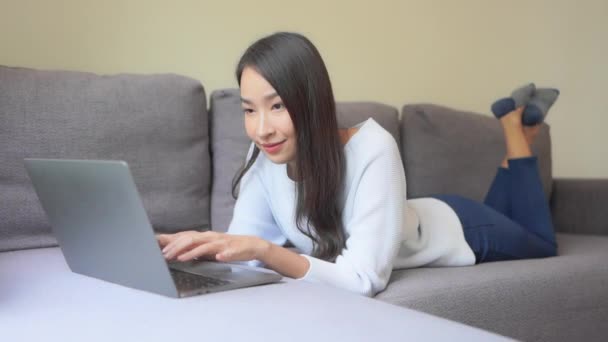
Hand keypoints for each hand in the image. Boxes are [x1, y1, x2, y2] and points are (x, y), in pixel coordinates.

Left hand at [155, 231, 270, 262]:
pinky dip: (223, 254)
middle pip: (191, 239)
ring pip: (205, 246)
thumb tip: (176, 252)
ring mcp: (222, 243)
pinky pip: (227, 252)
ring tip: (182, 258)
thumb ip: (194, 248)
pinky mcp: (233, 249)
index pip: (184, 236)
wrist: (250, 245)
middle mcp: (211, 237)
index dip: (171, 239)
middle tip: (165, 255)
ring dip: (193, 252)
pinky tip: (219, 257)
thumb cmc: (227, 247)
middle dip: (176, 247)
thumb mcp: (207, 248)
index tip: (156, 244)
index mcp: (204, 237)